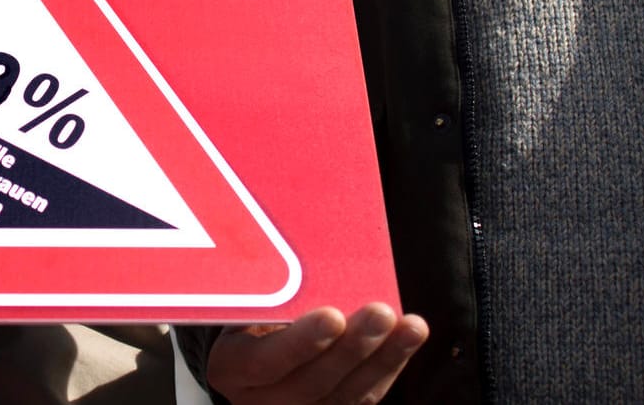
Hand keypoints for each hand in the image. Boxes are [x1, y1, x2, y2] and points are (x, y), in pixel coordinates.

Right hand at [206, 303, 427, 403]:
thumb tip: (296, 254)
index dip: (300, 343)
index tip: (332, 315)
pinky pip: (364, 395)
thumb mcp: (240, 296)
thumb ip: (263, 288)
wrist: (252, 341)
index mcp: (231, 367)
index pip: (264, 363)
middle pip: (312, 383)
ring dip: (384, 358)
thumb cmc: (248, 305)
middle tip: (381, 313)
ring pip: (346, 395)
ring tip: (411, 326)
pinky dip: (390, 364)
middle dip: (352, 347)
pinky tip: (409, 337)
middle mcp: (262, 400)